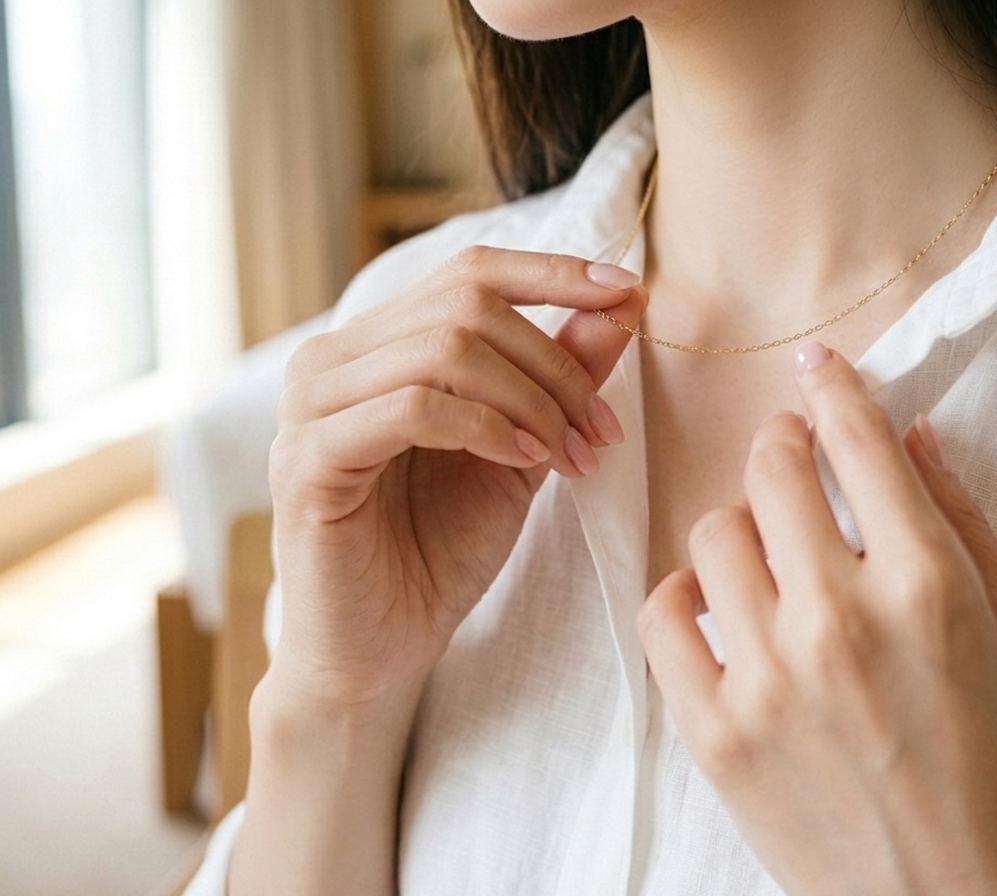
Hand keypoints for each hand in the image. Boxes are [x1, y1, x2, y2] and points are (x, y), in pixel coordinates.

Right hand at [267, 247, 645, 709]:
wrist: (380, 648)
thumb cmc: (439, 550)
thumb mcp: (519, 452)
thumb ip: (558, 378)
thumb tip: (619, 304)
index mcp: (377, 346)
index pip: (469, 273)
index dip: (552, 273)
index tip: (627, 292)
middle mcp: (332, 360)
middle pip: (466, 306)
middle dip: (555, 363)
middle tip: (601, 430)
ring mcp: (311, 406)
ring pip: (444, 349)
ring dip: (532, 399)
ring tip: (572, 455)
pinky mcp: (308, 460)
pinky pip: (413, 407)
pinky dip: (487, 427)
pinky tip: (525, 462)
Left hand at [638, 343, 996, 895]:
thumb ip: (964, 523)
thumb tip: (913, 435)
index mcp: (926, 588)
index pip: (858, 443)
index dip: (832, 390)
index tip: (814, 366)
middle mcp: (838, 620)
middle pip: (771, 473)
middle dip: (781, 445)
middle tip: (789, 455)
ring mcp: (766, 678)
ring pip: (711, 536)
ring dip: (738, 525)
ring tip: (763, 551)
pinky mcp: (715, 733)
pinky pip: (663, 618)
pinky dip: (682, 597)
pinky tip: (714, 609)